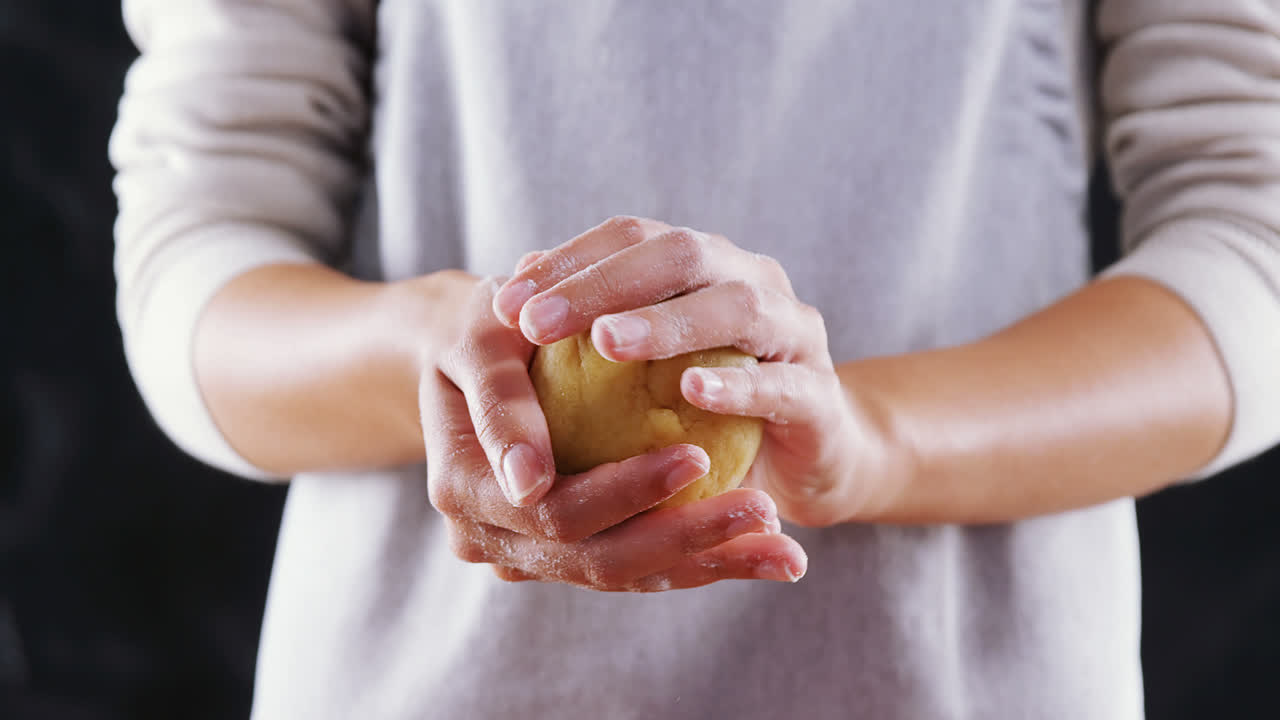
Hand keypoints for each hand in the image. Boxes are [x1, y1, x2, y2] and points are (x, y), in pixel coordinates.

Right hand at [420, 277, 807, 589]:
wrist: (474, 359)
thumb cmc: (485, 327)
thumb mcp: (484, 341)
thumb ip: (501, 403)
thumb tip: (531, 483)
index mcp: (463, 492)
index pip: (554, 510)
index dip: (627, 493)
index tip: (700, 458)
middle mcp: (490, 540)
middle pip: (598, 558)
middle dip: (688, 538)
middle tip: (764, 509)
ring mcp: (530, 555)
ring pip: (629, 573)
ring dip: (712, 561)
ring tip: (786, 551)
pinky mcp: (570, 553)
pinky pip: (643, 566)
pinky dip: (705, 561)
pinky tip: (767, 555)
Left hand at [491, 217, 901, 526]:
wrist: (810, 458)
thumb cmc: (709, 411)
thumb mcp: (648, 367)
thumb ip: (593, 326)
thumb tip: (508, 293)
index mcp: (706, 264)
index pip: (632, 238)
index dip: (568, 261)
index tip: (504, 302)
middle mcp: (753, 280)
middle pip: (680, 253)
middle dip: (602, 283)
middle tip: (536, 322)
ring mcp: (794, 332)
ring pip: (735, 307)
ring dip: (666, 323)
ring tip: (605, 344)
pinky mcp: (821, 395)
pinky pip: (781, 384)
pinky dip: (737, 385)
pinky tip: (691, 392)